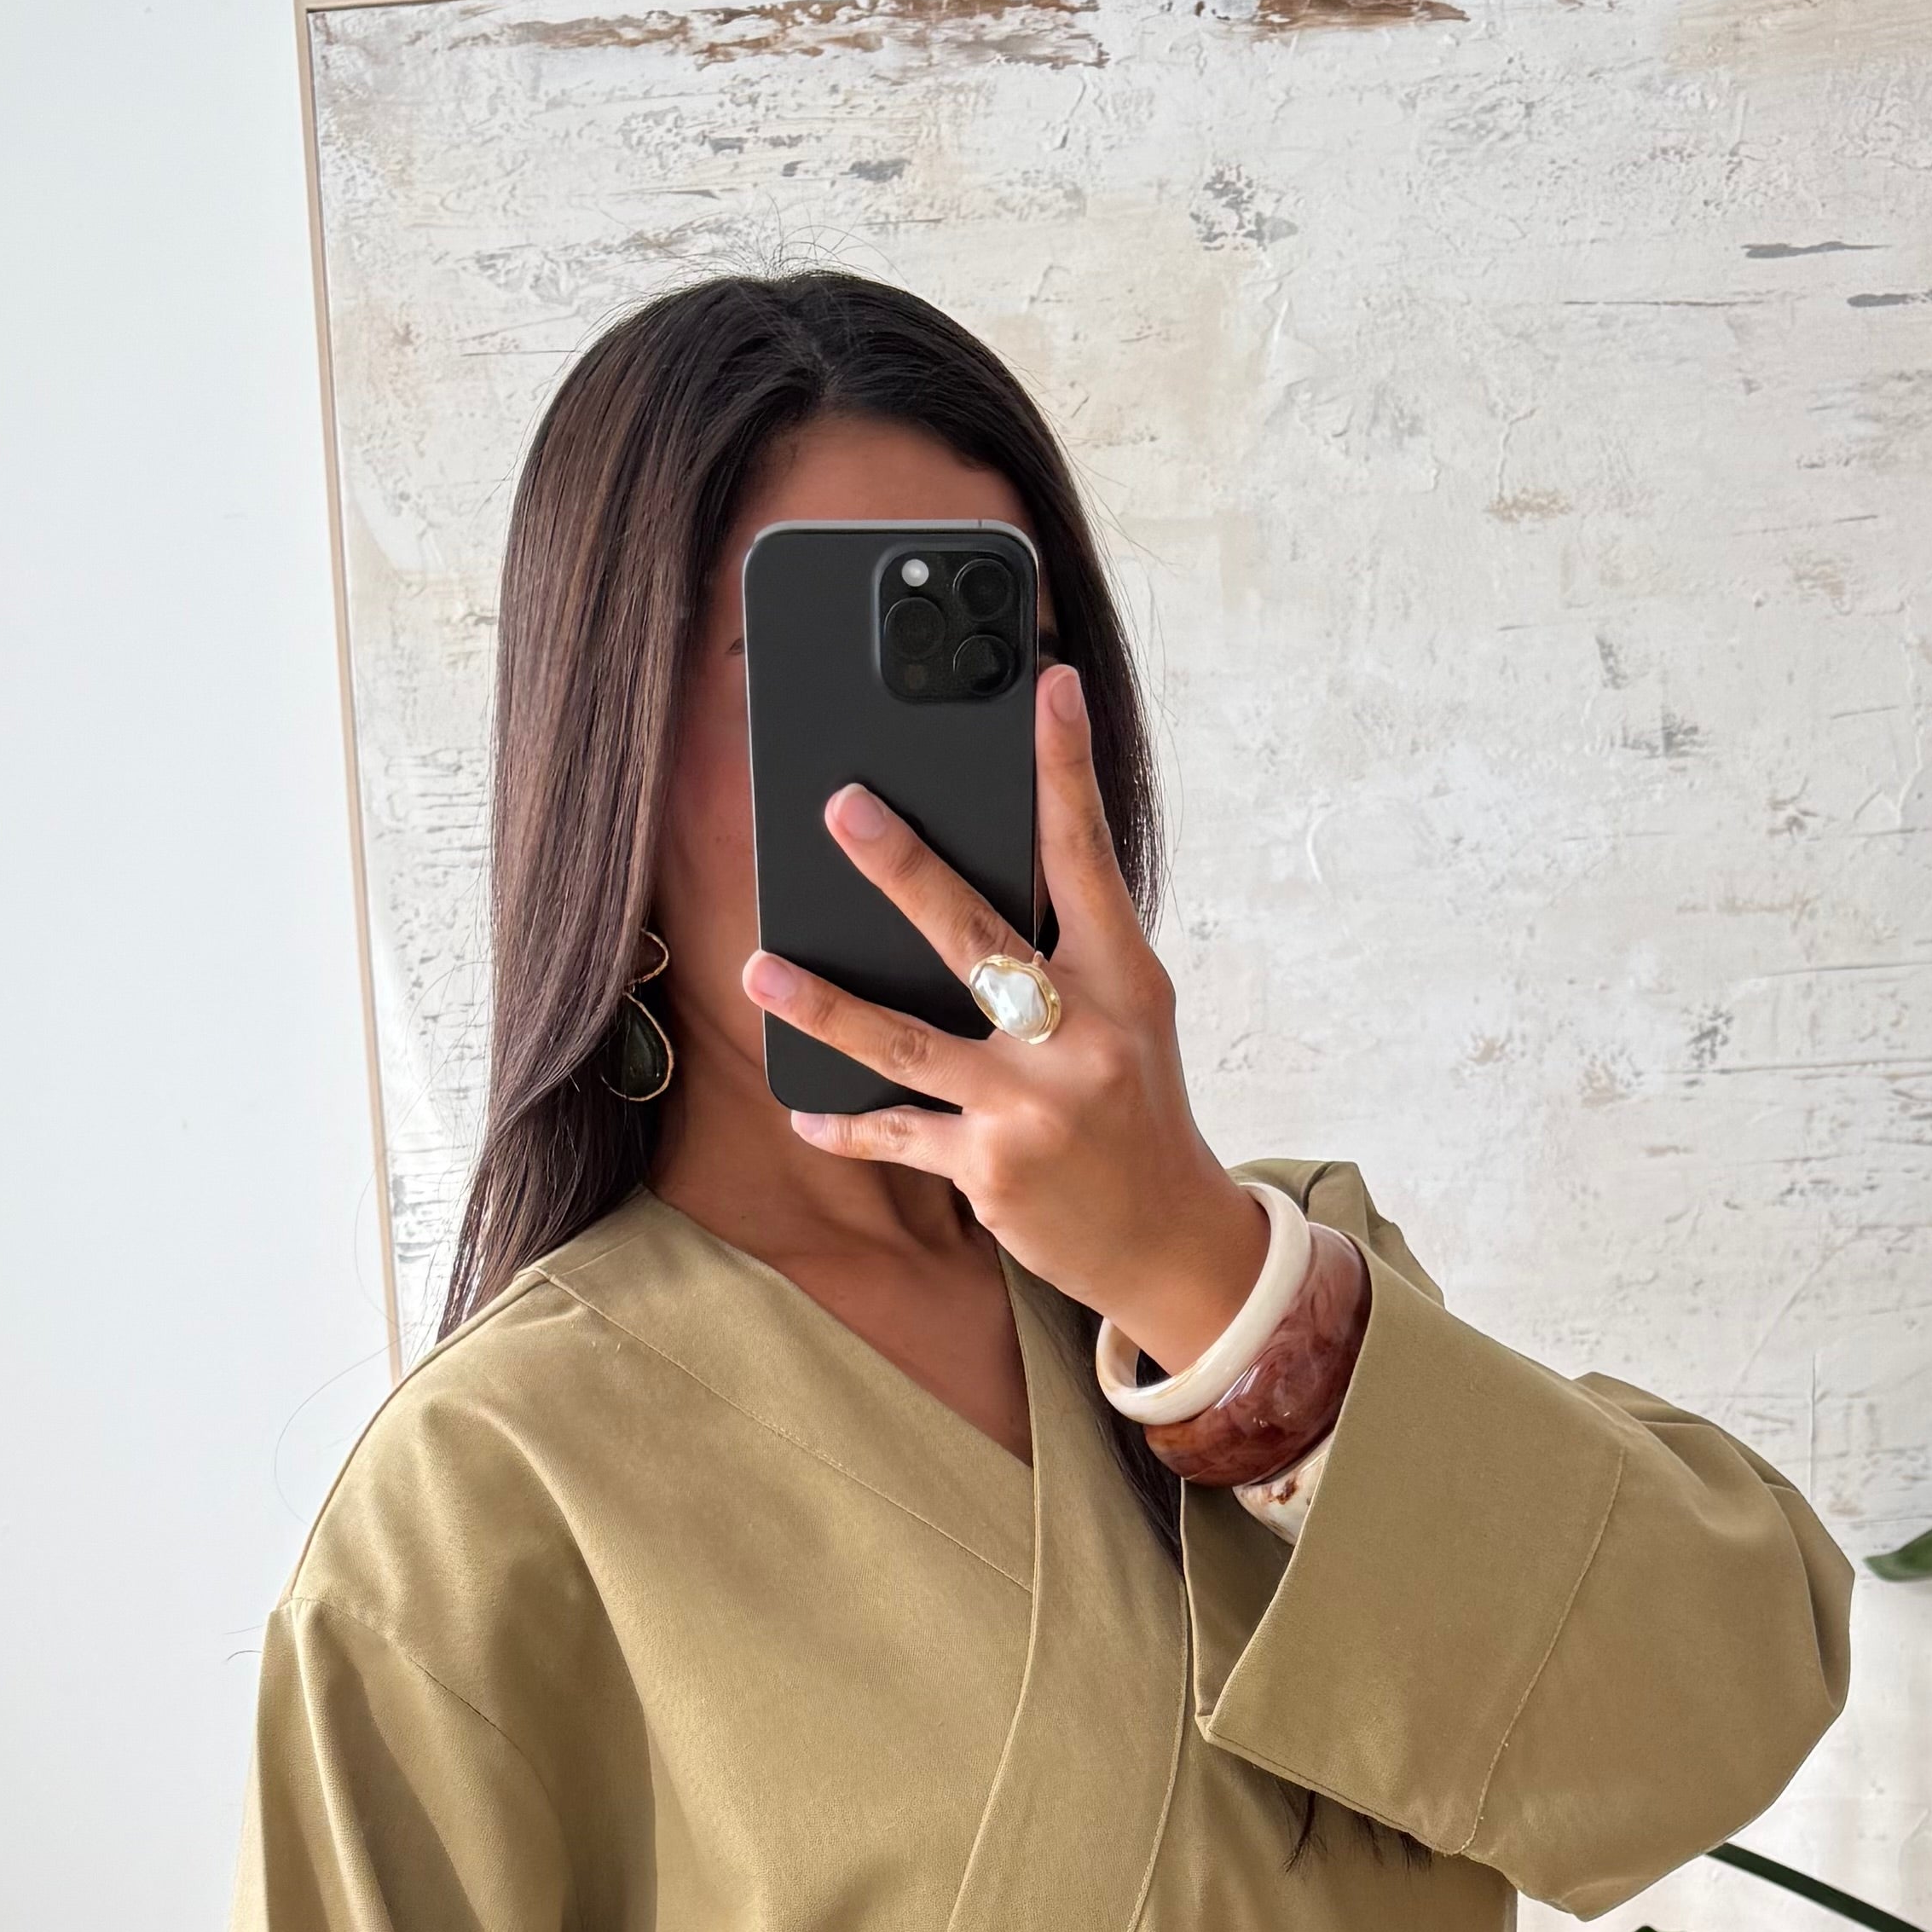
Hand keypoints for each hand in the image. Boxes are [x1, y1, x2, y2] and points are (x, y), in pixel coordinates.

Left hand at [739, 665, 1268, 1377]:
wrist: (1170, 1244)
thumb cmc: (1135, 1109)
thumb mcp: (1126, 1019)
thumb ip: (1065, 955)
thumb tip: (965, 884)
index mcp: (1124, 980)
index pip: (1088, 856)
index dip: (1066, 769)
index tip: (1048, 687)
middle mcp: (1080, 1036)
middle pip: (975, 937)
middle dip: (903, 869)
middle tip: (842, 809)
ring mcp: (1031, 1106)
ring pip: (906, 1042)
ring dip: (826, 1005)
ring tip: (761, 970)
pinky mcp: (991, 1168)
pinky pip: (898, 1132)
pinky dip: (847, 1123)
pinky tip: (804, 1109)